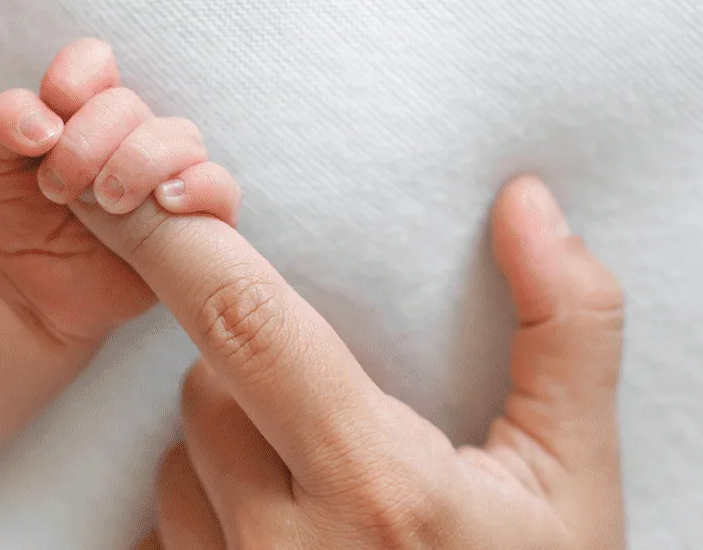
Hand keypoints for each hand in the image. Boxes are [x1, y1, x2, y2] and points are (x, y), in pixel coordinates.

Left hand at [0, 38, 240, 343]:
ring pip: (180, 138)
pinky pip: (221, 187)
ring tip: (107, 203)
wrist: (33, 290)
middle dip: (86, 144)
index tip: (44, 134)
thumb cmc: (21, 219)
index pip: (94, 62)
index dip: (72, 82)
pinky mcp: (196, 219)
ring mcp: (168, 174)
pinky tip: (165, 203)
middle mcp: (133, 133)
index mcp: (85, 109)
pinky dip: (199, 186)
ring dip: (137, 164)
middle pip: (127, 105)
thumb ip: (5, 123)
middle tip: (58, 190)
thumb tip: (44, 124)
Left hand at [71, 177, 624, 548]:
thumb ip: (567, 332)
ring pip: (178, 462)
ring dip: (227, 449)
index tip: (127, 188)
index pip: (244, 323)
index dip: (175, 241)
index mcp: (377, 483)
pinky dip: (207, 515)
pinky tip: (283, 539)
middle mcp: (286, 542)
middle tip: (335, 414)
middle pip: (203, 387)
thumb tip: (527, 202)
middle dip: (249, 368)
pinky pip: (163, 533)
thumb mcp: (576, 479)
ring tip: (320, 493)